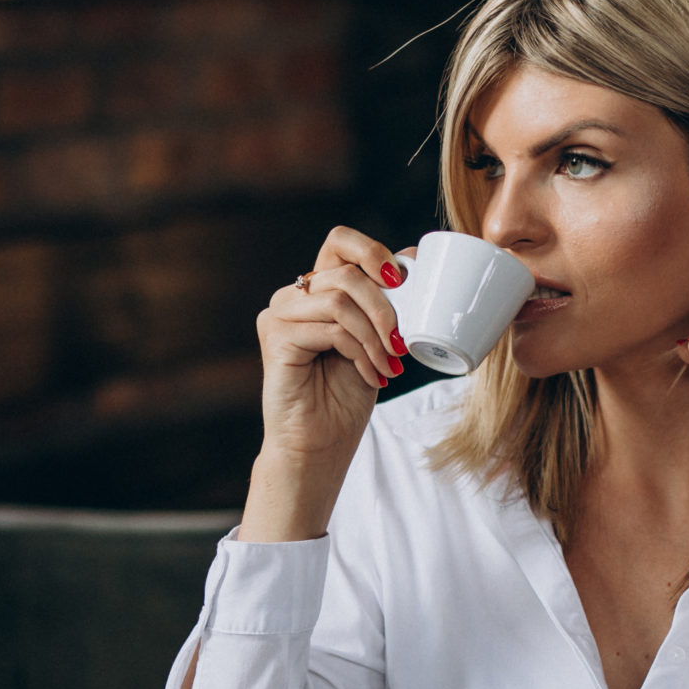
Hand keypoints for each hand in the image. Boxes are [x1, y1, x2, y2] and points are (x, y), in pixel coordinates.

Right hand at [256, 226, 407, 461]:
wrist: (321, 446)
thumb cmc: (346, 397)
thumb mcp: (377, 341)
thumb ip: (387, 301)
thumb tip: (412, 255)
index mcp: (317, 290)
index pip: (340, 242)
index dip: (372, 250)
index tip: (400, 280)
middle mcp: (293, 297)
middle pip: (346, 272)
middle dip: (385, 306)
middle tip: (400, 341)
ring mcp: (279, 315)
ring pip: (339, 300)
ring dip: (375, 334)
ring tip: (389, 364)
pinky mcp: (276, 338)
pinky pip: (330, 329)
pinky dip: (361, 352)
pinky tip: (372, 375)